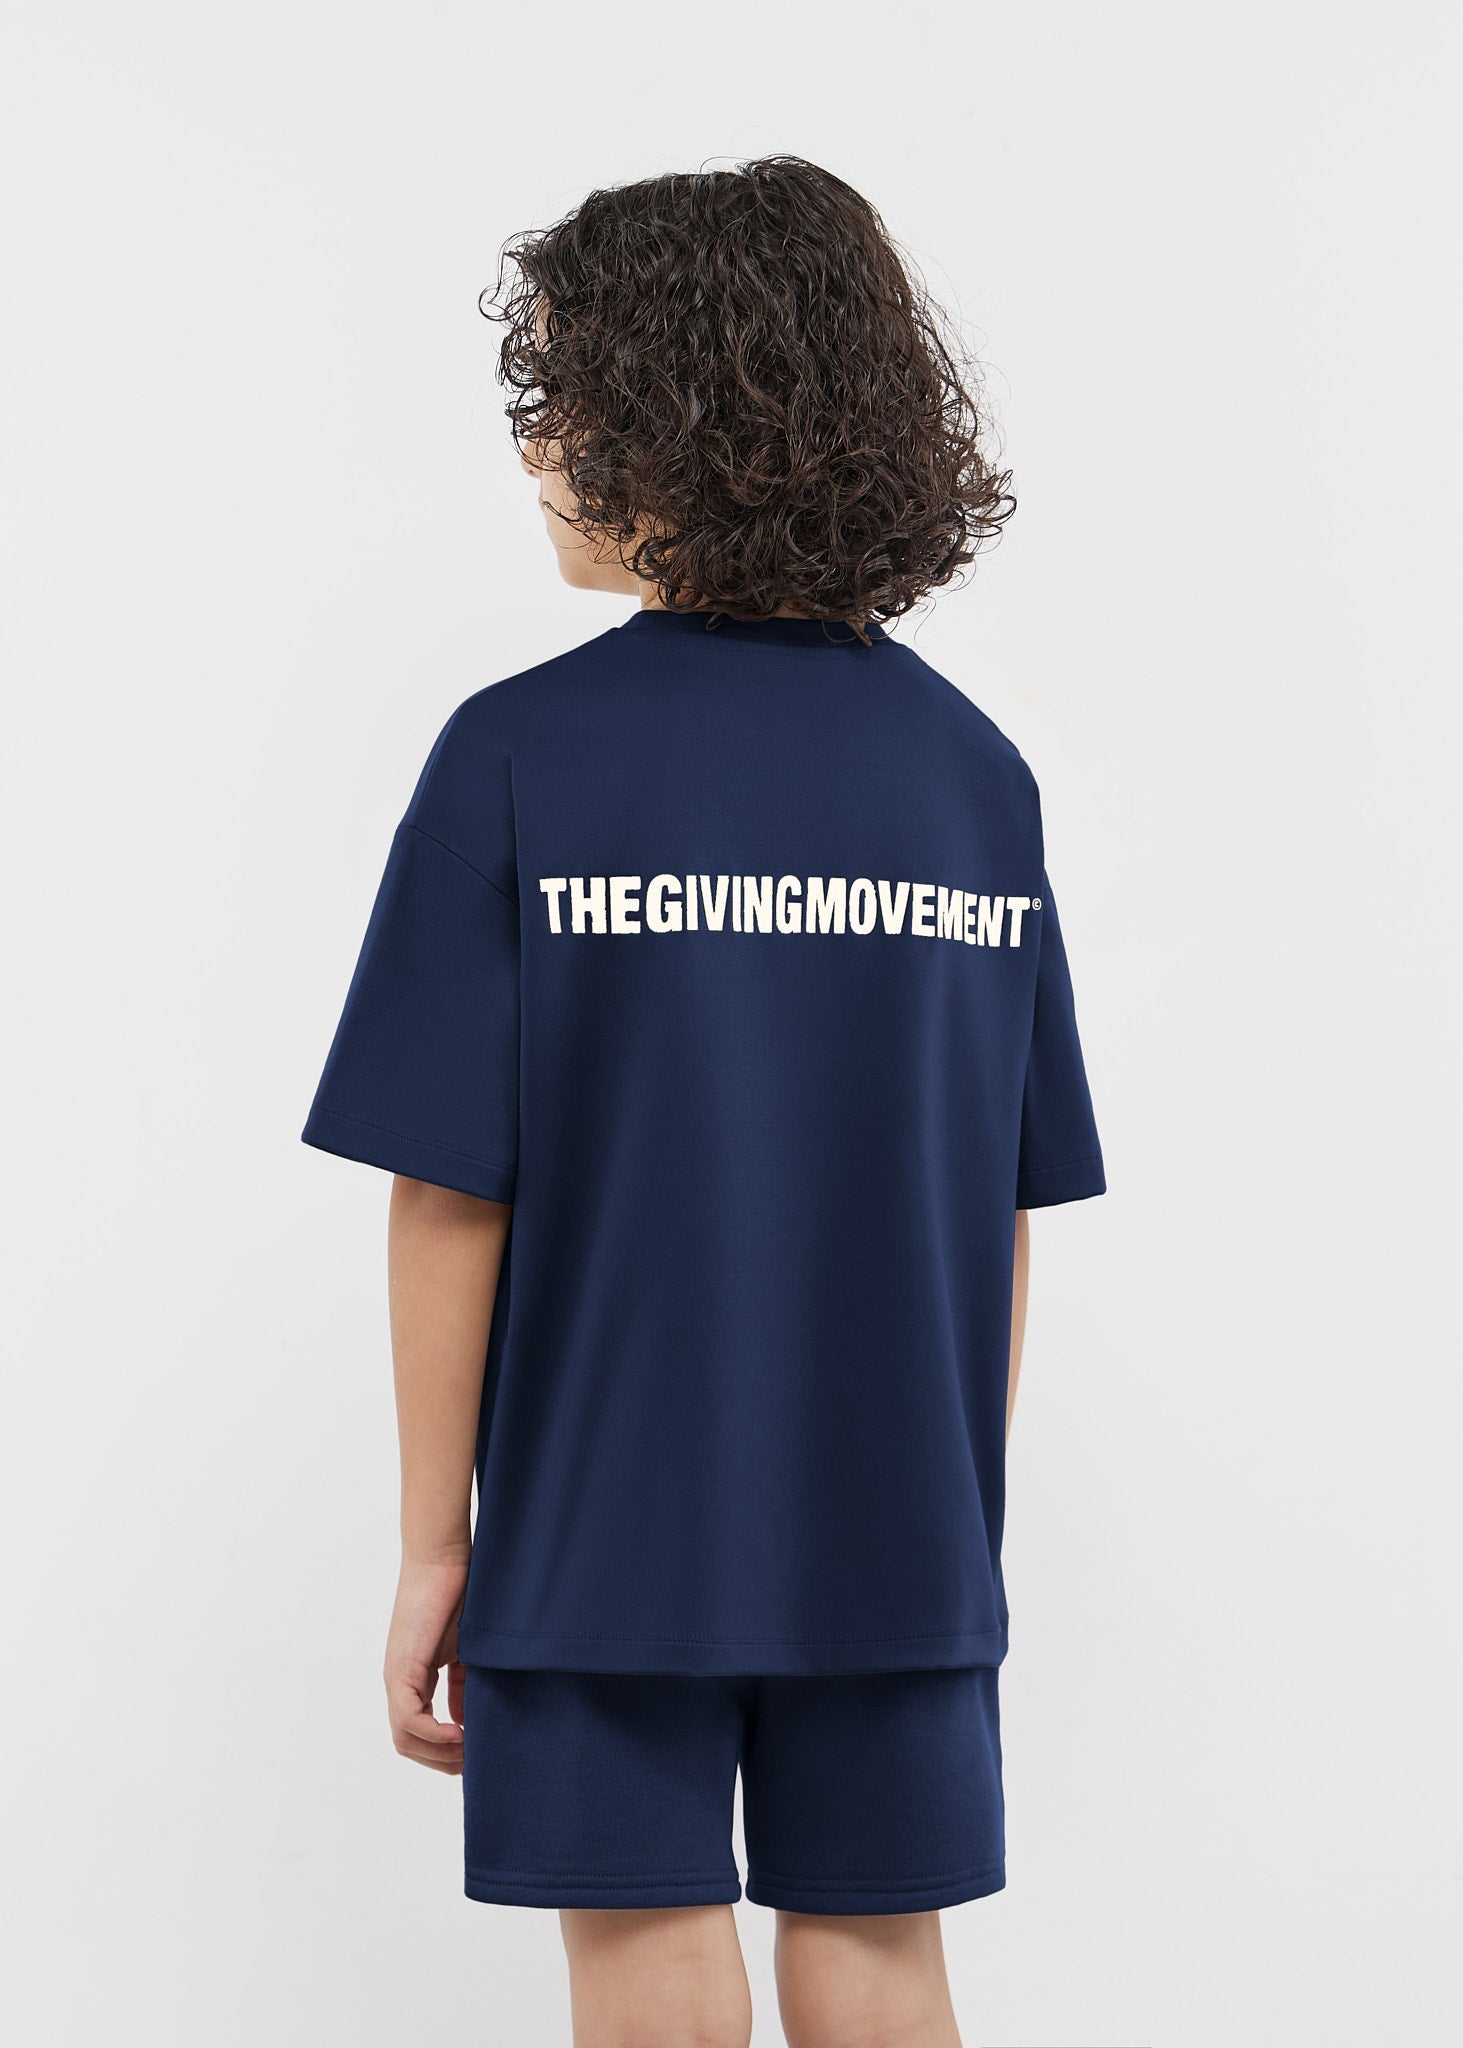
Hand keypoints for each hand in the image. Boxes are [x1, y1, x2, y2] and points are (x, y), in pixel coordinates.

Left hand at [384, 1547, 470, 1773]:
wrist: (444, 1557)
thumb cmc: (460, 1593)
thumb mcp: (466, 1652)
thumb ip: (465, 1686)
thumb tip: (467, 1725)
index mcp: (414, 1678)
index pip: (419, 1732)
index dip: (446, 1751)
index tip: (478, 1751)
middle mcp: (400, 1681)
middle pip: (409, 1743)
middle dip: (443, 1760)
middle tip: (476, 1761)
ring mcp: (398, 1676)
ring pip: (405, 1738)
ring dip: (439, 1754)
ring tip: (471, 1751)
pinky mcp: (403, 1667)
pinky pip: (410, 1719)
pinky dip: (435, 1735)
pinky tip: (462, 1734)